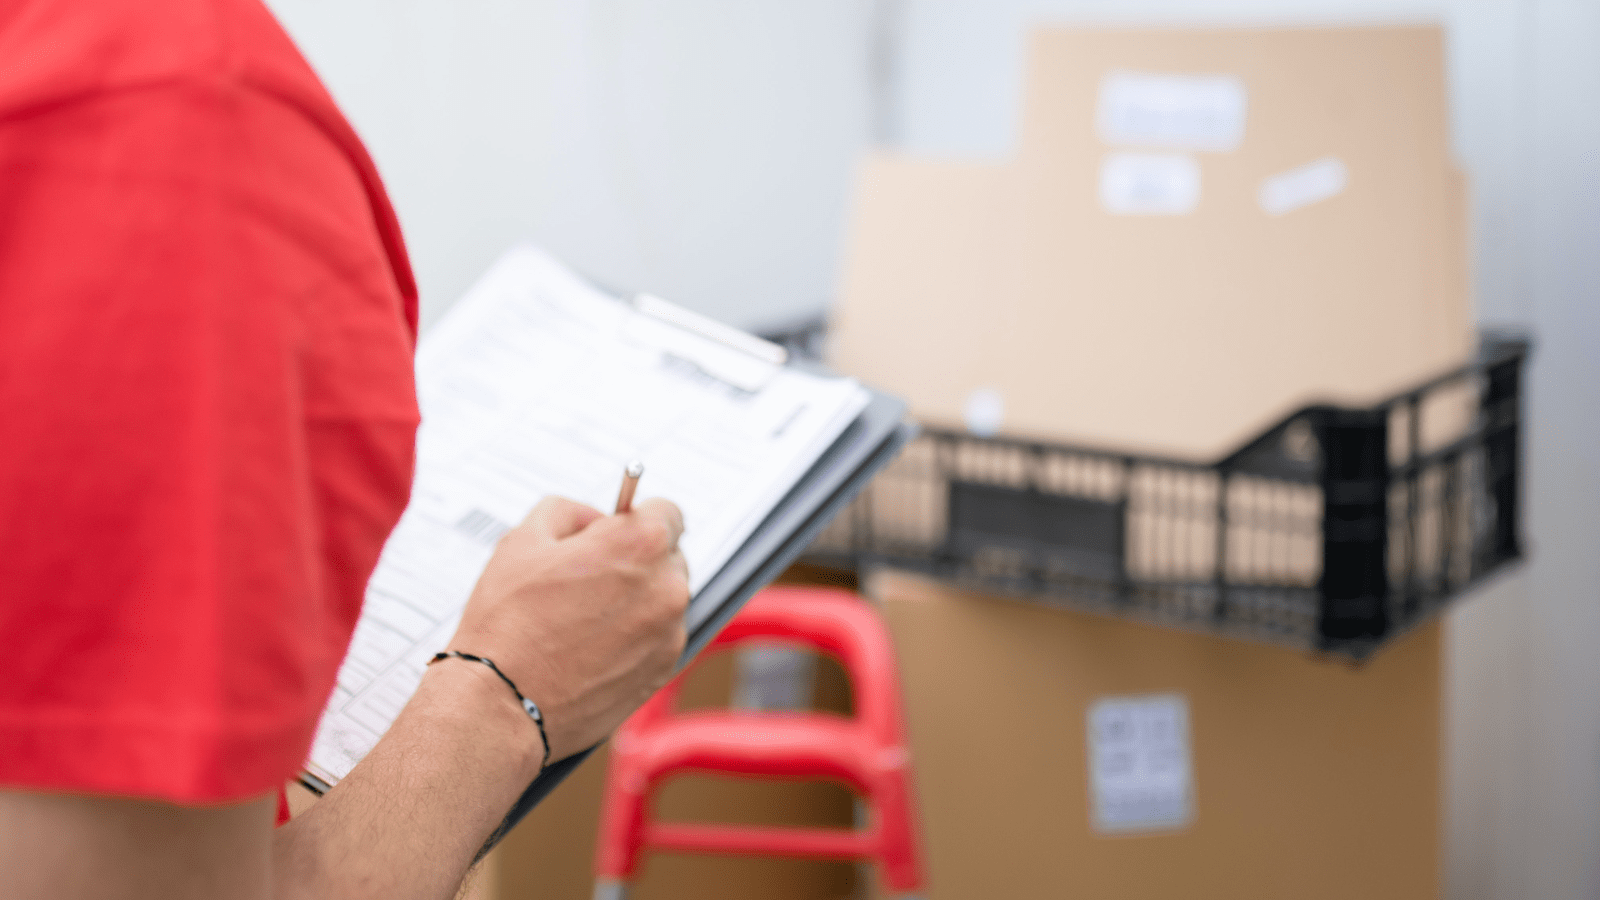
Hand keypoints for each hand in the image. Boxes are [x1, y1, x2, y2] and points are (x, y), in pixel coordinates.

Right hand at [445, 496, 690, 763]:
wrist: (502, 705)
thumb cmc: (508, 625)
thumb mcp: (522, 540)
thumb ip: (569, 512)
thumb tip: (592, 519)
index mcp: (640, 544)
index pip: (667, 512)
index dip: (636, 518)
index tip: (616, 531)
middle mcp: (668, 587)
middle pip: (668, 556)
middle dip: (636, 560)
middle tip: (588, 577)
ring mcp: (670, 633)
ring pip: (663, 599)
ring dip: (636, 599)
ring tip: (582, 618)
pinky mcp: (664, 671)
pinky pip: (658, 637)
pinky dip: (634, 636)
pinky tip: (591, 646)